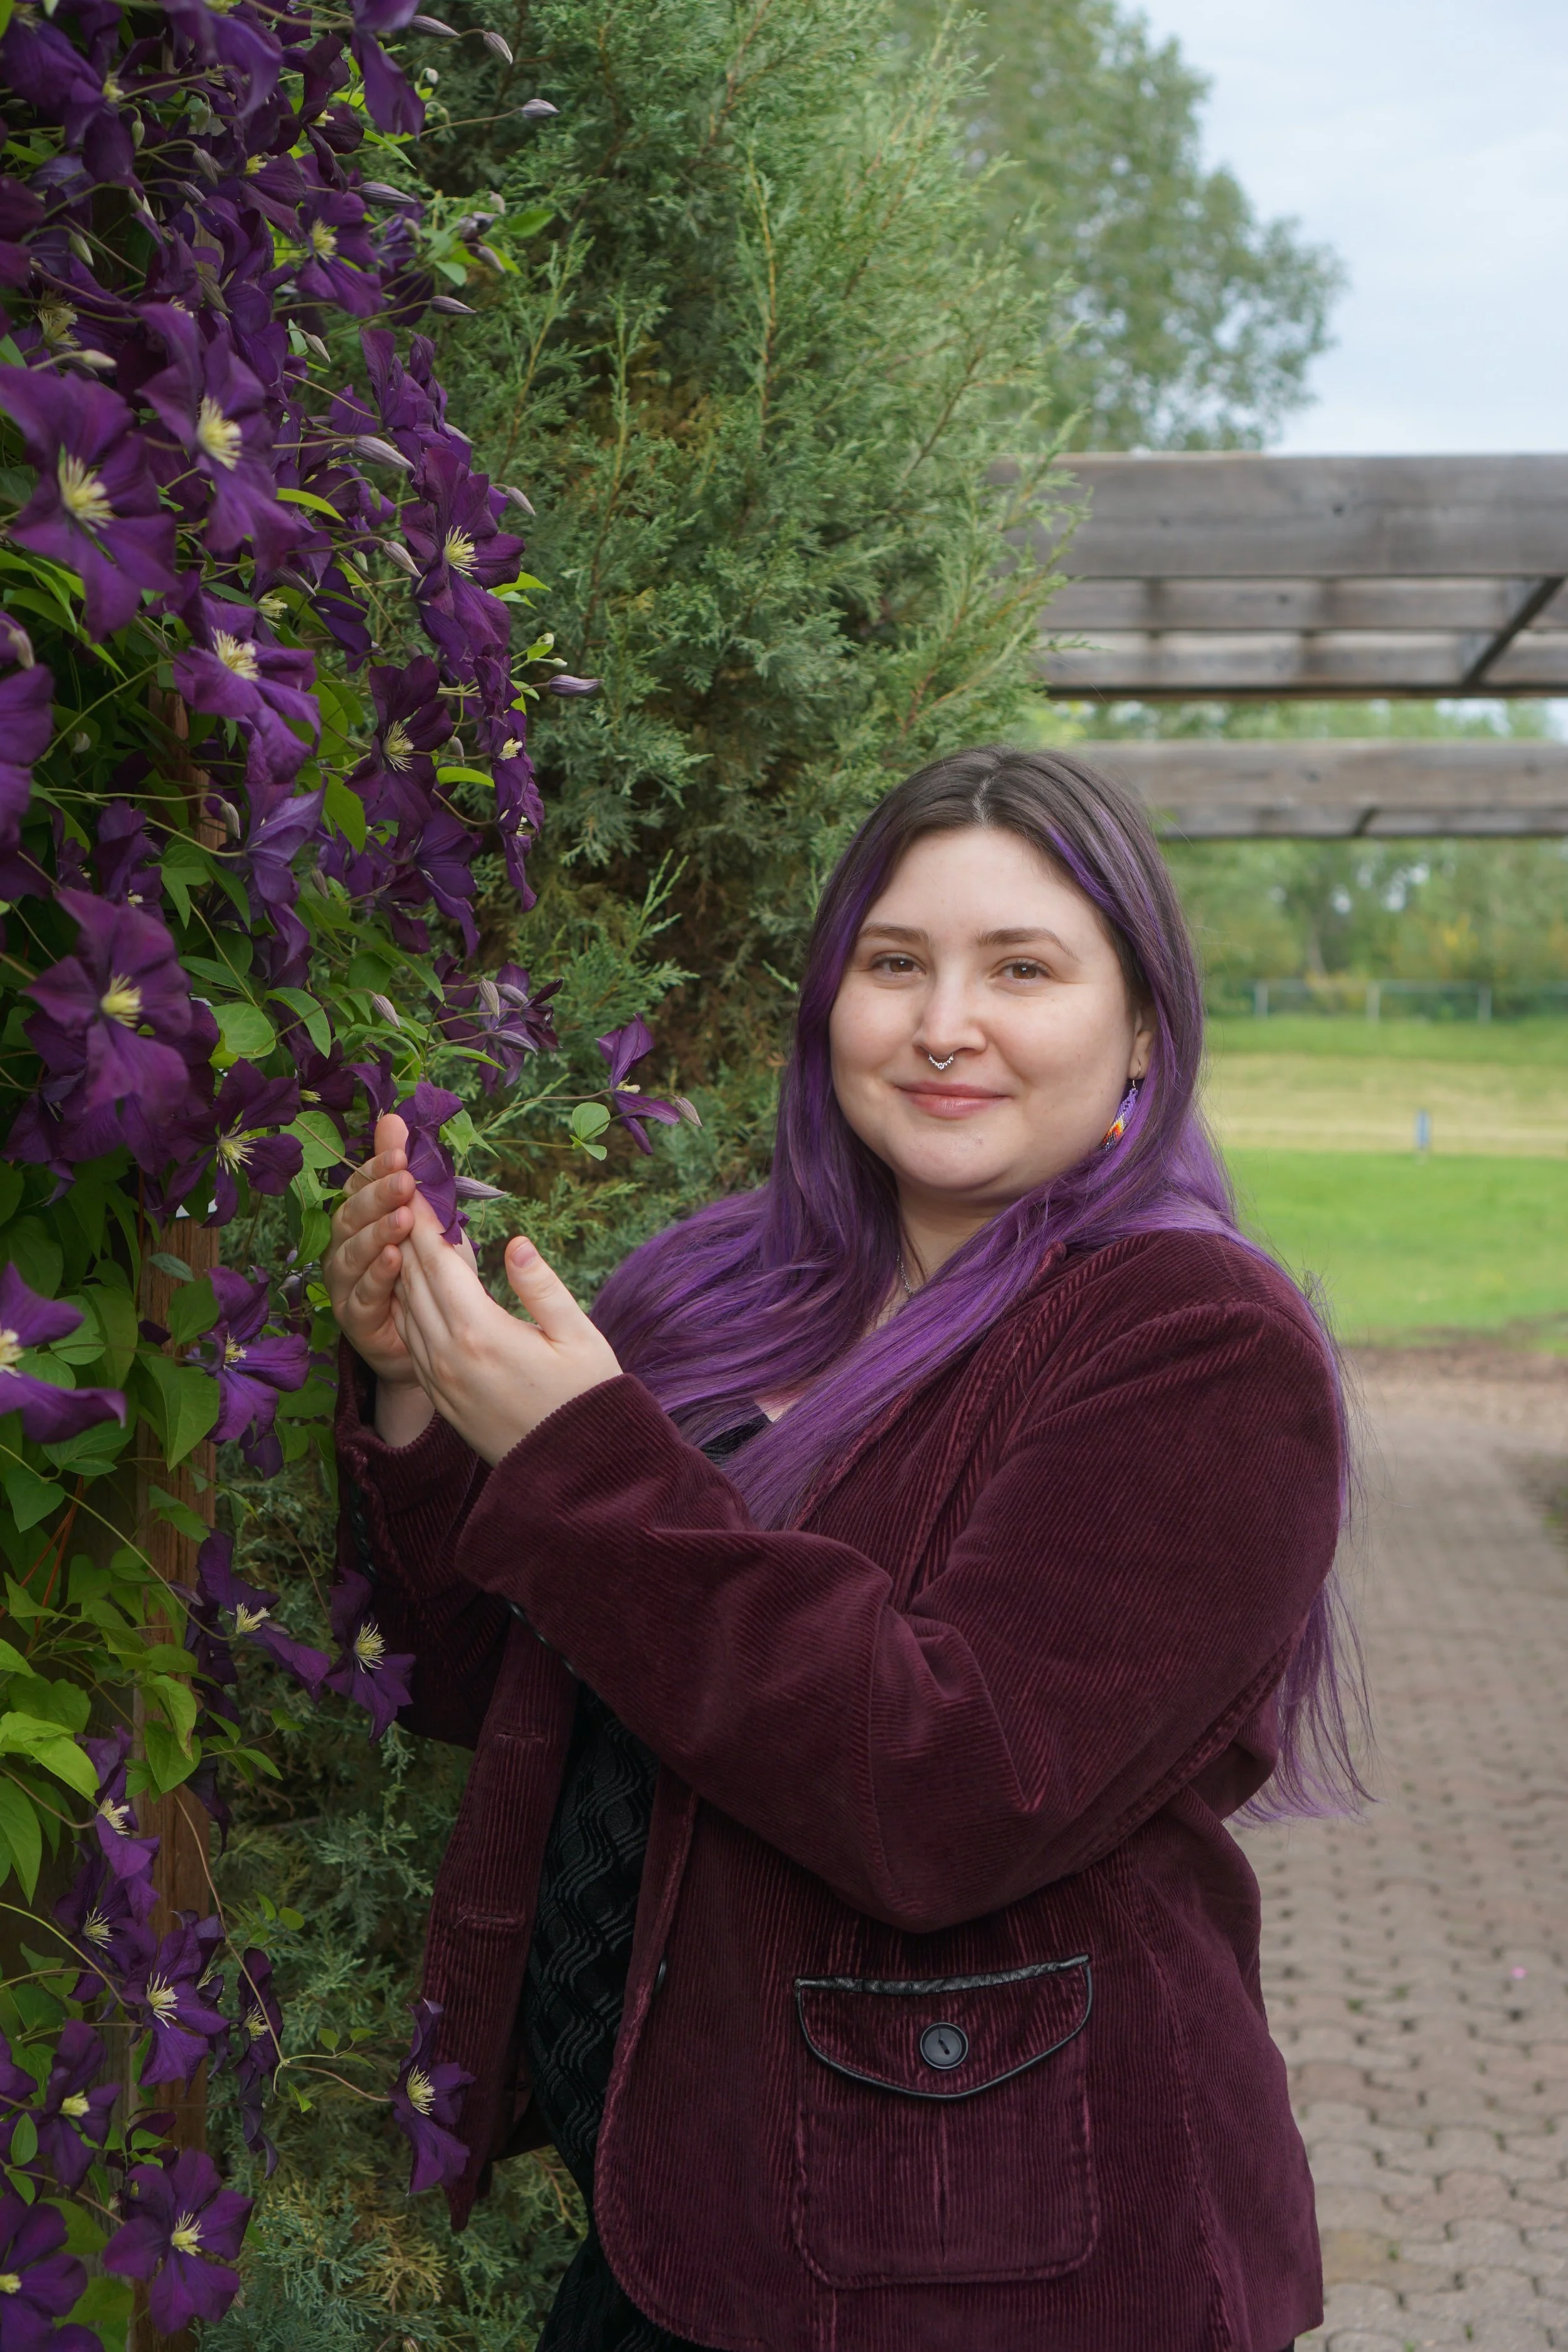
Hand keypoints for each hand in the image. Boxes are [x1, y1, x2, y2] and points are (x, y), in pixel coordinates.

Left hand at [391, 1191, 622, 1464]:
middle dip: (408, 1233)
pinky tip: (414, 1286)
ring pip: (405, 1309)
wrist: (576, 1472)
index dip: (426, 1219)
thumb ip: (541, 1285)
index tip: (417, 1182)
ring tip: (406, 1231)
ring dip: (402, 1268)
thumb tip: (514, 1242)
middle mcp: (448, 1355)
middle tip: (406, 1193)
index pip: (439, 1261)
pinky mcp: (440, 1397)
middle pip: (413, 1280)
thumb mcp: (577, 1335)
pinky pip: (410, 1340)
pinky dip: (406, 1304)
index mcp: (481, 1332)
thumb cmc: (587, 1397)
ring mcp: (439, 1379)